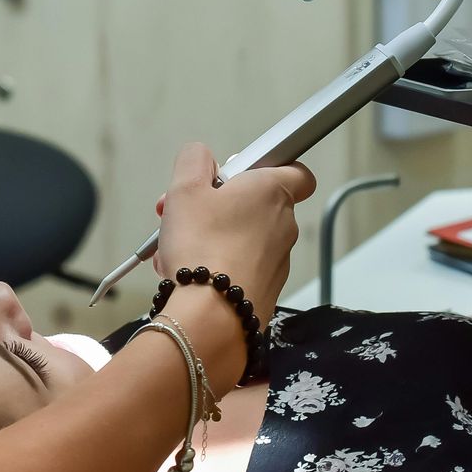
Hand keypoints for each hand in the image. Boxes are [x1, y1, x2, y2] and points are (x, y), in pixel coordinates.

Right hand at [154, 142, 315, 318]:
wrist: (210, 315)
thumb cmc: (201, 248)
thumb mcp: (185, 188)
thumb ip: (194, 160)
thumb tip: (200, 156)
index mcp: (272, 191)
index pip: (294, 168)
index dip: (266, 167)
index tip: (236, 174)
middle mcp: (284, 224)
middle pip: (255, 204)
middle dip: (218, 205)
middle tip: (186, 211)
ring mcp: (278, 259)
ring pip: (243, 238)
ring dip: (211, 237)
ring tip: (177, 247)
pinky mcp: (266, 288)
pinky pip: (240, 266)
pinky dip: (217, 265)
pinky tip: (188, 272)